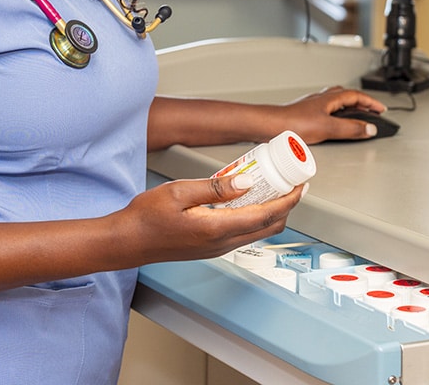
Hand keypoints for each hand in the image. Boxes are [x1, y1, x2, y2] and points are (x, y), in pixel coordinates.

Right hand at [112, 175, 303, 265]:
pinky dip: (255, 217)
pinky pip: (243, 233)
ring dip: (271, 212)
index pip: (265, 215)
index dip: (288, 200)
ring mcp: (217, 248)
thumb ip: (215, 187)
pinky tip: (247, 199)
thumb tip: (246, 181)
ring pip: (258, 232)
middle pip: (269, 227)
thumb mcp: (178, 191)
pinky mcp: (210, 248)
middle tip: (291, 183)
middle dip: (286, 206)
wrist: (127, 241)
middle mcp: (221, 243)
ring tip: (272, 187)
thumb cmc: (146, 217)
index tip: (300, 185)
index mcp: (216, 229)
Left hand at [274, 86, 388, 143]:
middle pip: (347, 96)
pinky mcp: (305, 114)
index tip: (381, 110)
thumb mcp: (328, 128)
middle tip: (372, 112)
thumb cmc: (293, 123)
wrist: (270, 126)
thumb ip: (351, 128)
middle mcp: (321, 99)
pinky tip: (333, 123)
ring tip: (356, 117)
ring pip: (336, 102)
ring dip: (349, 107)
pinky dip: (337, 114)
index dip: (371, 102)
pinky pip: (327, 110)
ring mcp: (313, 105)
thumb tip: (369, 128)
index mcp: (330, 98)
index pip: (357, 96)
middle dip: (362, 103)